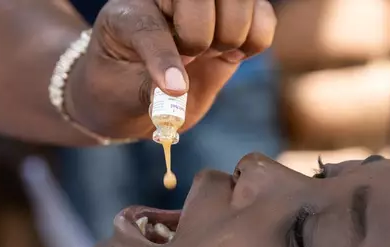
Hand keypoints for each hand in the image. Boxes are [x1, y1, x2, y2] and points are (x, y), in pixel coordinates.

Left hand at [65, 0, 276, 139]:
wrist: (141, 90)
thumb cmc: (126, 89)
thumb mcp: (124, 95)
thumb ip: (149, 92)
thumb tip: (177, 91)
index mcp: (130, 10)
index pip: (151, 25)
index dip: (164, 56)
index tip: (173, 88)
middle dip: (202, 37)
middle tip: (190, 58)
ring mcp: (208, 4)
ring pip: (240, 1)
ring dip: (231, 37)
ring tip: (211, 54)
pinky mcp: (237, 16)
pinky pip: (264, 16)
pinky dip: (256, 40)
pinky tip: (232, 53)